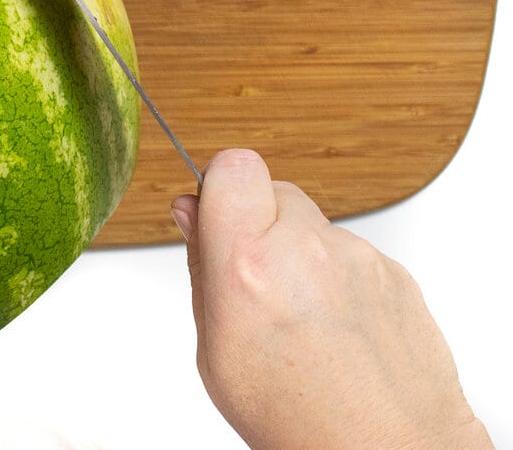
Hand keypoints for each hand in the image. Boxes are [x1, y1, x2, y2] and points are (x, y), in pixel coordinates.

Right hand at [172, 149, 491, 449]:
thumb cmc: (300, 420)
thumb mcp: (216, 353)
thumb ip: (203, 268)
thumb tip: (192, 214)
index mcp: (249, 267)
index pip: (232, 166)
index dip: (221, 185)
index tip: (218, 213)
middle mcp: (306, 250)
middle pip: (273, 189)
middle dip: (261, 221)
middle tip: (260, 278)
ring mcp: (356, 258)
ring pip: (314, 224)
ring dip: (303, 253)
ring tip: (305, 319)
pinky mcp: (394, 272)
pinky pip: (352, 253)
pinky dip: (341, 278)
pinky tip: (339, 328)